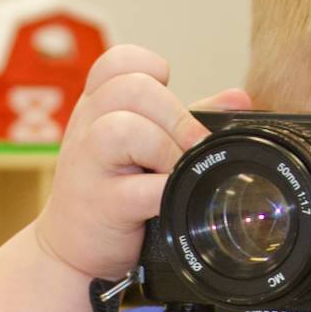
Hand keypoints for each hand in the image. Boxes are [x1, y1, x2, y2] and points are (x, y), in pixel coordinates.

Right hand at [34, 44, 251, 279]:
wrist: (72, 250)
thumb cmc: (109, 192)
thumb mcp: (139, 148)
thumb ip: (186, 119)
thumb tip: (238, 97)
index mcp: (98, 106)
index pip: (119, 61)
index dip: (151, 70)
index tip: (169, 99)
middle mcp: (87, 127)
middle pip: (131, 88)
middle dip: (175, 115)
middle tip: (193, 146)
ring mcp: (89, 165)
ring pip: (123, 129)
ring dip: (165, 148)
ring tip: (176, 172)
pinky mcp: (102, 205)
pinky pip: (138, 188)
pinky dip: (166, 191)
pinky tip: (173, 198)